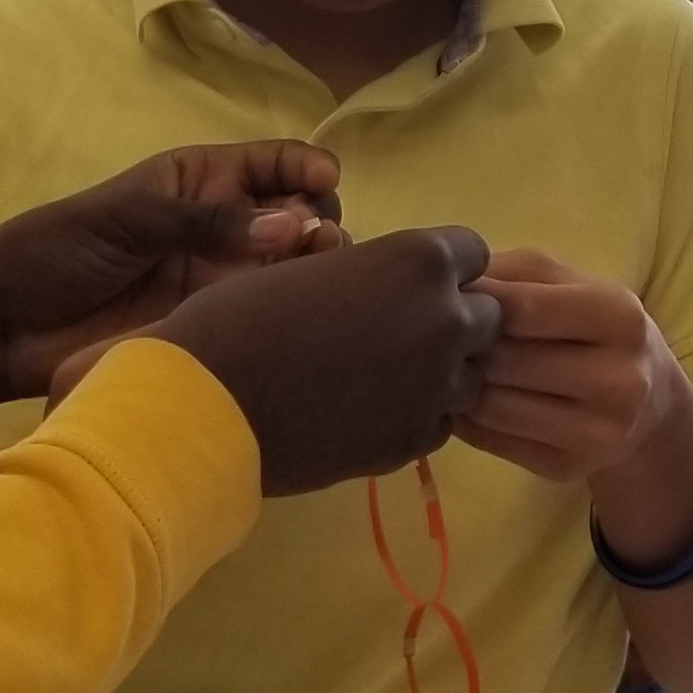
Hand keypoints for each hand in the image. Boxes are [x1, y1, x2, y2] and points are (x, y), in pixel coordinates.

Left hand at [0, 142, 341, 418]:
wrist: (6, 326)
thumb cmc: (57, 250)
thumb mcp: (129, 217)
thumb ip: (207, 221)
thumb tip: (291, 225)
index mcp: (200, 181)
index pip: (273, 163)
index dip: (305, 166)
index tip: (326, 181)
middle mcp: (222, 226)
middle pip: (296, 214)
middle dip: (318, 219)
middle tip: (316, 241)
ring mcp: (220, 277)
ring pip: (290, 266)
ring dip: (312, 266)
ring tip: (313, 276)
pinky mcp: (211, 326)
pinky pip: (263, 313)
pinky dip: (289, 309)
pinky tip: (299, 312)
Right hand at [153, 224, 501, 496]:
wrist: (207, 404)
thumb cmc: (242, 318)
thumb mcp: (315, 269)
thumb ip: (371, 275)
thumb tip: (388, 289)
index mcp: (420, 260)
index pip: (472, 253)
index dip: (441, 269)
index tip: (408, 285)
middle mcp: (446, 318)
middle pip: (485, 315)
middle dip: (450, 320)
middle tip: (395, 335)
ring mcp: (438, 385)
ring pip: (469, 373)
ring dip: (438, 372)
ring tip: (379, 378)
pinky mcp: (417, 439)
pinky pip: (441, 420)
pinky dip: (417, 415)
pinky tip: (369, 412)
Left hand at [454, 250, 692, 508]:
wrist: (649, 401)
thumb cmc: (595, 327)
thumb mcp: (569, 283)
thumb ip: (512, 273)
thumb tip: (447, 287)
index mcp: (619, 316)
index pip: (521, 307)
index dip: (471, 300)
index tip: (442, 295)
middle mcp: (617, 378)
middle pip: (503, 360)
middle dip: (458, 346)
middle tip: (436, 335)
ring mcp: (595, 432)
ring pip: (490, 405)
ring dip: (454, 384)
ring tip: (444, 366)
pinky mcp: (566, 468)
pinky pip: (489, 441)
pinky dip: (464, 418)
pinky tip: (464, 399)